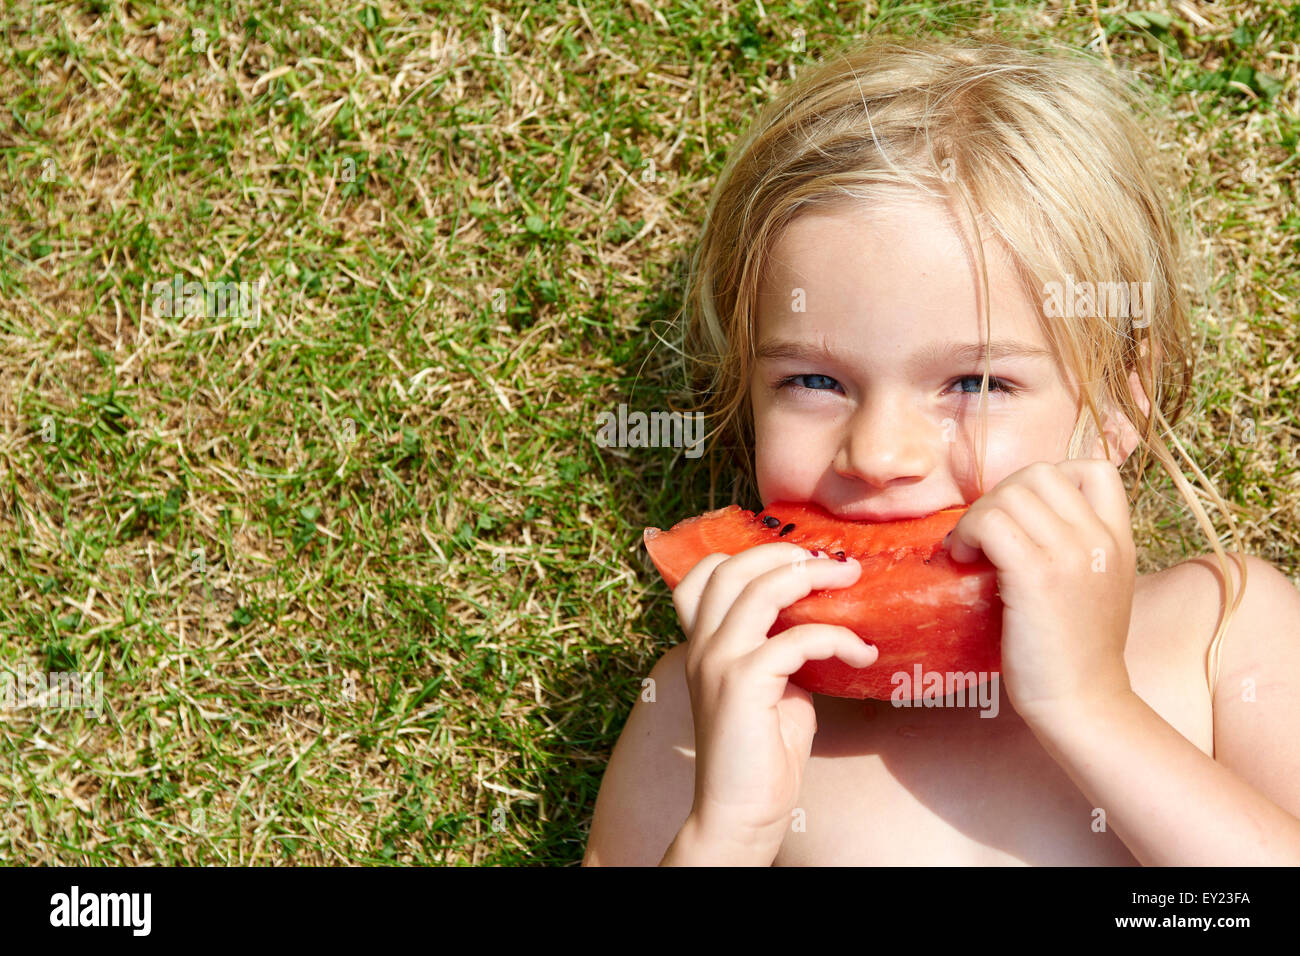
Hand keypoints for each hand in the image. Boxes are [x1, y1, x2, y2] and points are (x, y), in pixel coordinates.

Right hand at [671, 543, 876, 850]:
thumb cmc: (761, 754)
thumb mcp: (771, 687)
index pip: (702, 574)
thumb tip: (820, 622)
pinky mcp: (742, 684)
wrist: (740, 812)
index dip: (746, 553)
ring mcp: (717, 662)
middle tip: (834, 561)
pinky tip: (862, 652)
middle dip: (785, 552)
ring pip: (759, 589)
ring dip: (812, 576)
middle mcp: (702, 646)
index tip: (796, 556)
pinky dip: (836, 637)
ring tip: (850, 579)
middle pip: (731, 567)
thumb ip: (780, 649)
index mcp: (704, 644)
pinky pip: (796, 638)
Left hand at [943, 459, 1135, 720]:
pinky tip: (962, 560)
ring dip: (977, 516)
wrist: (1082, 704)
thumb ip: (1075, 547)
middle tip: (983, 536)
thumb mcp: (1095, 586)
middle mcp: (1100, 539)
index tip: (1023, 515)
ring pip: (1009, 495)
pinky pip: (991, 523)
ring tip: (969, 550)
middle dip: (999, 497)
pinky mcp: (1037, 576)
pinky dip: (967, 533)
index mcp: (1119, 538)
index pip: (1093, 469)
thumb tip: (1018, 517)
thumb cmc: (1074, 652)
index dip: (1047, 479)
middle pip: (1038, 474)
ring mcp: (1072, 555)